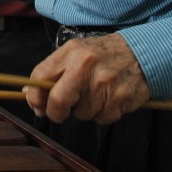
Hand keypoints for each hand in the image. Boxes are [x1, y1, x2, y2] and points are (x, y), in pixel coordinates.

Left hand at [23, 34, 150, 124]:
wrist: (143, 52)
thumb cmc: (103, 54)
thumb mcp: (75, 53)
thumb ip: (52, 71)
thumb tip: (29, 93)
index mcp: (72, 52)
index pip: (41, 77)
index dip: (35, 97)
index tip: (37, 105)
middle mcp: (87, 66)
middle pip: (58, 101)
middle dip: (55, 112)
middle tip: (60, 111)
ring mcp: (105, 83)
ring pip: (81, 114)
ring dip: (84, 110)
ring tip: (95, 94)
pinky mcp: (121, 99)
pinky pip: (102, 119)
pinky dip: (103, 114)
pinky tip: (109, 99)